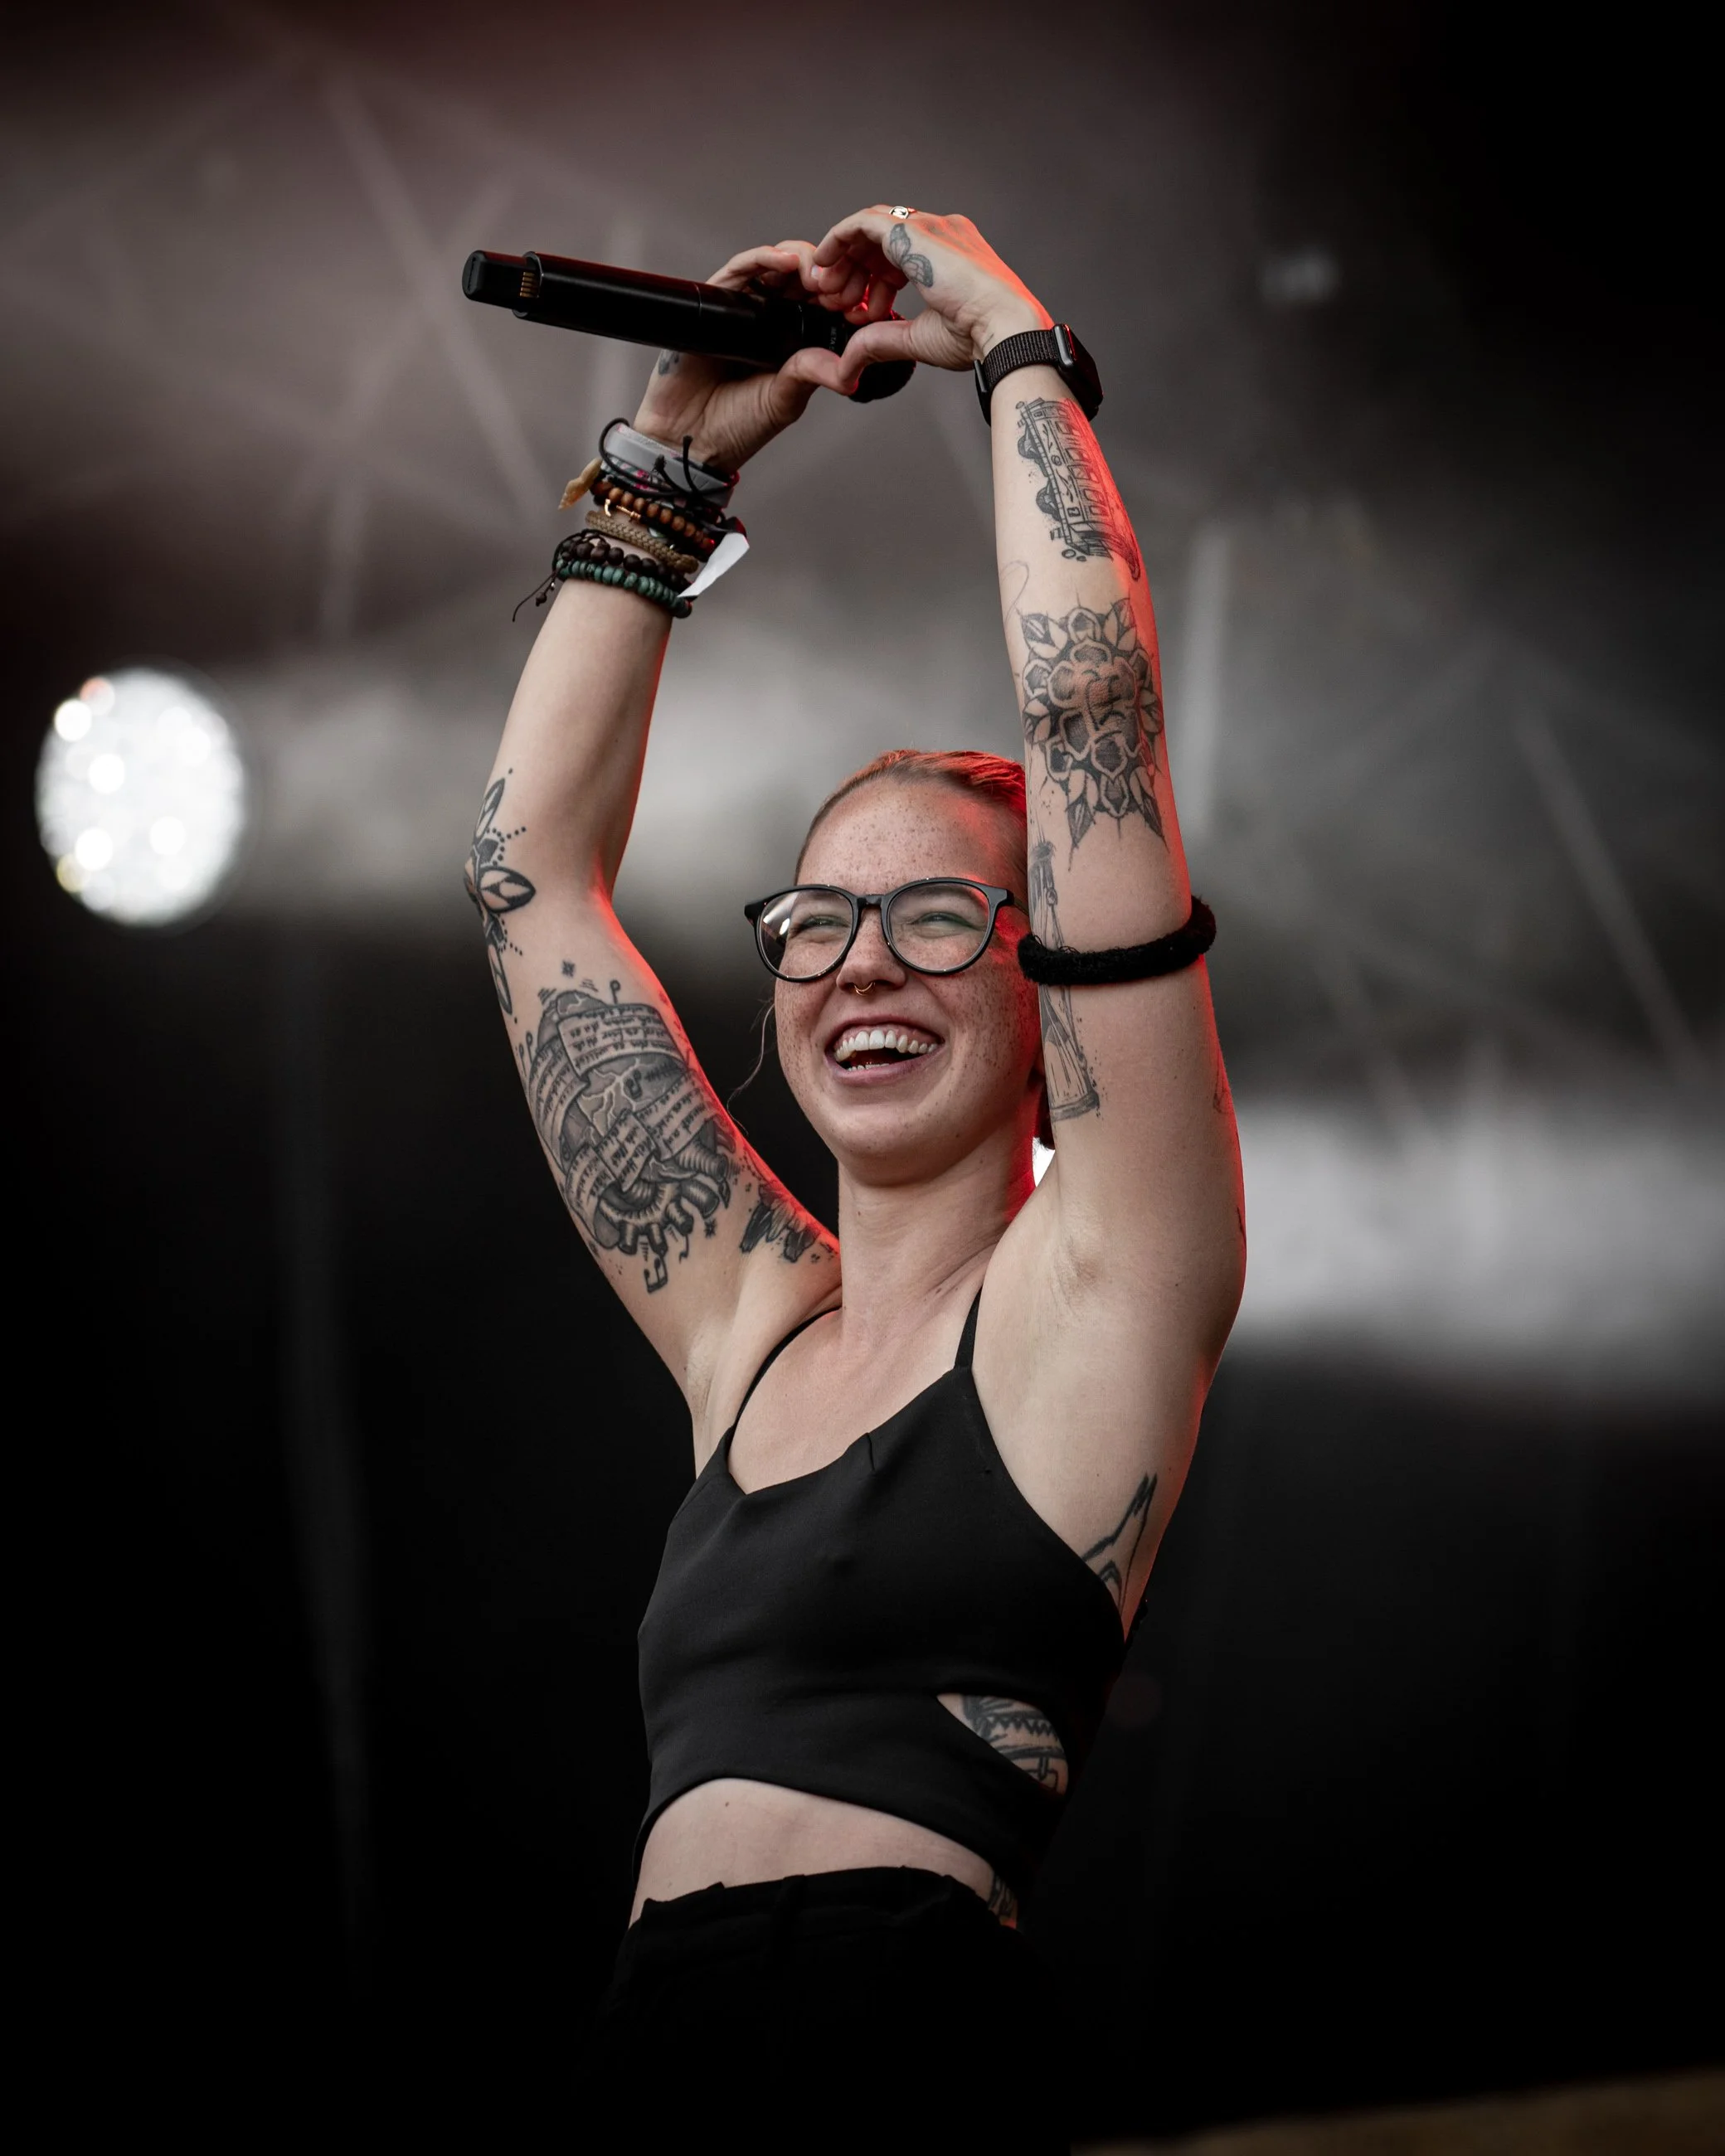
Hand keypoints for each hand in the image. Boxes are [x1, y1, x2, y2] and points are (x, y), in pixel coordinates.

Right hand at [628, 240, 896, 470]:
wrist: (689, 440)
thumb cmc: (737, 425)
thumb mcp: (786, 399)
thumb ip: (813, 372)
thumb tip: (853, 366)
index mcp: (792, 338)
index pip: (820, 302)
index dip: (841, 293)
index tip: (859, 299)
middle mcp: (768, 317)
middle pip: (799, 276)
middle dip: (822, 271)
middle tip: (837, 282)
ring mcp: (740, 307)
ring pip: (772, 266)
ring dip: (796, 260)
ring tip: (813, 271)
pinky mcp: (712, 302)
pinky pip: (738, 271)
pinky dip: (761, 259)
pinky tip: (782, 261)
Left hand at [801, 208, 1050, 389]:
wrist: (1003, 327)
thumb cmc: (979, 337)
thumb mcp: (919, 340)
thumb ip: (882, 342)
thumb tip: (848, 365)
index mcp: (950, 255)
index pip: (900, 257)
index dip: (873, 283)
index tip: (858, 312)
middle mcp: (941, 233)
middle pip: (882, 241)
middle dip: (854, 271)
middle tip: (835, 302)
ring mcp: (928, 227)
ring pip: (869, 229)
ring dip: (844, 260)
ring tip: (829, 292)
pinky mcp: (912, 230)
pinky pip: (862, 223)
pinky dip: (838, 240)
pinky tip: (823, 264)